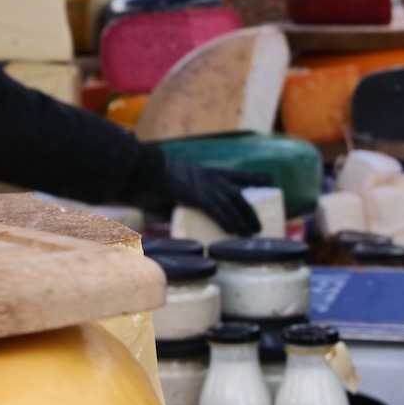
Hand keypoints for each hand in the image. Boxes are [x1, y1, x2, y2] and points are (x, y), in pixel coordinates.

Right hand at [127, 160, 267, 235]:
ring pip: (230, 200)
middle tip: (259, 225)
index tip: (269, 180)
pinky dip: (226, 219)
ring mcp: (200, 182)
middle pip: (236, 190)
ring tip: (252, 233)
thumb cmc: (144, 182)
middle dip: (249, 208)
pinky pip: (215, 207)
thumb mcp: (164, 195)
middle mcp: (204, 175)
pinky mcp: (193, 191)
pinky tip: (235, 230)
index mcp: (200, 173)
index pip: (232, 175)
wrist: (134, 171)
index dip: (251, 177)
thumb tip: (173, 217)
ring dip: (242, 218)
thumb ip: (174, 205)